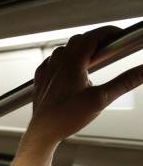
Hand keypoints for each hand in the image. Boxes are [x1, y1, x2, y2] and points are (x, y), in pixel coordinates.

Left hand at [27, 26, 142, 146]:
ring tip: (92, 58)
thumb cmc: (66, 118)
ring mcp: (46, 71)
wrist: (42, 133)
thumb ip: (124, 82)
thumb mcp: (100, 99)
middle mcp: (56, 63)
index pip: (92, 36)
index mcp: (71, 62)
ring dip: (79, 49)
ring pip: (63, 50)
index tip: (120, 36)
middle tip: (110, 47)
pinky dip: (63, 60)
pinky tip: (69, 70)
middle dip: (96, 40)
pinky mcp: (41, 81)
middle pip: (78, 41)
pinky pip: (51, 62)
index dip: (109, 32)